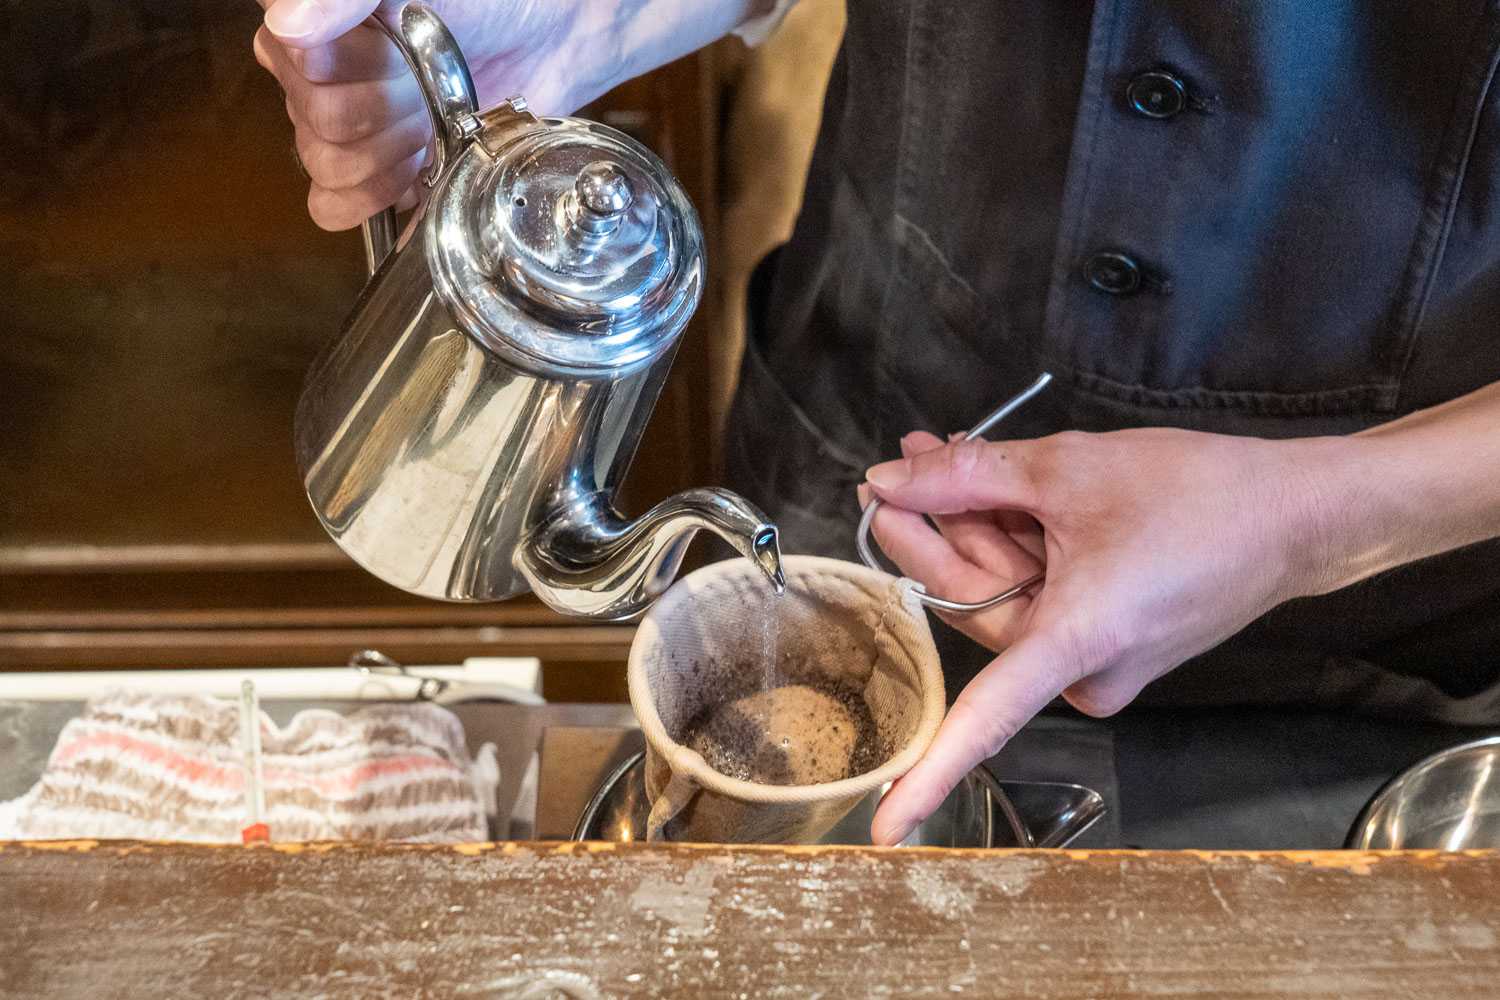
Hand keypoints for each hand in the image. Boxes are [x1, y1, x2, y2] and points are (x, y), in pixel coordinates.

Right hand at [252, 0, 596, 230]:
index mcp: (312, 21)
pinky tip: (413, 170)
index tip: (398, 43)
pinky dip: (377, 198)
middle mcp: (316, 73)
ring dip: (390, 151)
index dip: (347, 64)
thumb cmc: (490, 0)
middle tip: (425, 84)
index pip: (286, 57)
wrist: (547, 37)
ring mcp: (344, 127)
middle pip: (318, 119)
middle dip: (385, 108)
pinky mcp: (374, 174)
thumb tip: (288, 23)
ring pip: (328, 165)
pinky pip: (334, 206)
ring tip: (428, 123)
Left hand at [862, 426, 1339, 844]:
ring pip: (1003, 593)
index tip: (882, 830)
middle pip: (976, 606)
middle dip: (933, 533)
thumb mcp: (1069, 469)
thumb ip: (968, 476)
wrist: (1296, 513)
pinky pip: (1037, 595)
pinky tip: (982, 483)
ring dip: (969, 526)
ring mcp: (1097, 664)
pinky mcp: (1108, 644)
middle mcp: (1085, 674)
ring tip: (933, 456)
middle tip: (894, 472)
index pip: (986, 717)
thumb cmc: (1197, 494)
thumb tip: (887, 481)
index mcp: (1077, 644)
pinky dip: (1011, 543)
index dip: (929, 773)